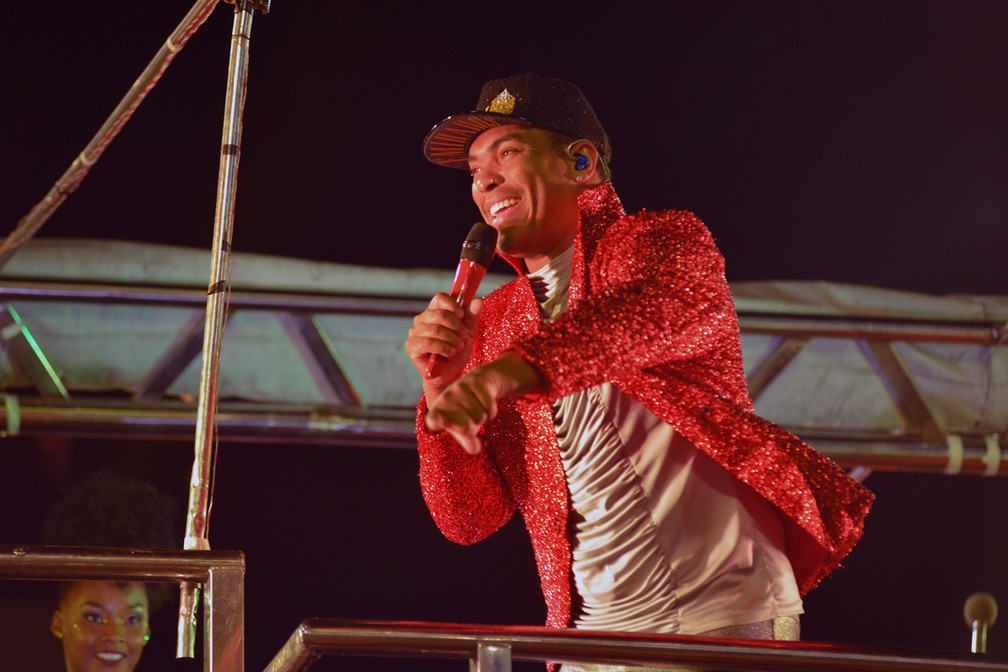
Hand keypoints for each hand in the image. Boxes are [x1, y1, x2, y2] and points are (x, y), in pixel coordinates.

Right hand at [405, 293, 481, 397]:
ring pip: (435, 329)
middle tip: (463, 337)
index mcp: (434, 312)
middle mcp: (421, 320)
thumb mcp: (468, 333)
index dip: (452, 304)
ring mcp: (415, 333)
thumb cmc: (456, 352)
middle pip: (439, 314)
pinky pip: (428, 342)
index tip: (462, 315)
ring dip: (451, 339)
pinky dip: (443, 347)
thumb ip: (472, 317)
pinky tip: (450, 353)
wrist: (449, 374)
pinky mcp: (412, 346)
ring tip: (458, 347)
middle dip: (456, 326)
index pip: (439, 298)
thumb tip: (478, 300)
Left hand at [425, 351, 543, 454]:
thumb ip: (467, 440)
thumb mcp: (465, 426)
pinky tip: (486, 403)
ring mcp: (460, 388)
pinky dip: (491, 409)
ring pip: (479, 417)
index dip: (437, 423)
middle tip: (471, 419)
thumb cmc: (468, 409)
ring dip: (483, 416)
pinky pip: (489, 406)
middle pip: (465, 427)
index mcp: (438, 411)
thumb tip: (474, 449)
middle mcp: (446, 398)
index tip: (439, 423)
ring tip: (478, 408)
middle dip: (473, 427)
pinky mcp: (475, 382)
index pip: (433, 420)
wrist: (482, 382)